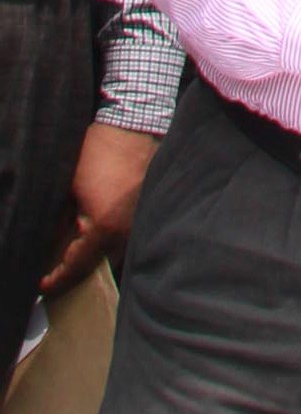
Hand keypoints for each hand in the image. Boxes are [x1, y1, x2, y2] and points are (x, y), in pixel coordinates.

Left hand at [41, 123, 155, 292]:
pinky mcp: (146, 211)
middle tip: (57, 273)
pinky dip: (110, 243)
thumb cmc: (98, 152)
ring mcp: (140, 222)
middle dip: (77, 273)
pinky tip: (98, 237)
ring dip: (95, 257)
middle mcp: (126, 232)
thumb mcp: (69, 188)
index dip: (57, 280)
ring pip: (115, 253)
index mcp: (105, 228)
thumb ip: (59, 223)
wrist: (133, 125)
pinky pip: (126, 237)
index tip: (41, 287)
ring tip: (76, 255)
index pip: (77, 267)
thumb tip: (48, 246)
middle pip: (98, 266)